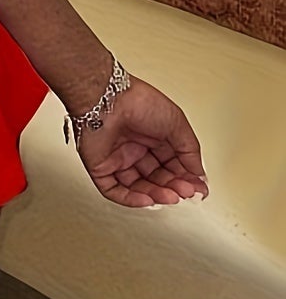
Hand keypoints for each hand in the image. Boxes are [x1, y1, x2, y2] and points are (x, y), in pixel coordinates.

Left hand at [73, 76, 209, 207]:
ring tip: (171, 196)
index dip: (185, 177)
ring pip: (138, 187)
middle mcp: (135, 148)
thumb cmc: (137, 101)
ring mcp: (117, 158)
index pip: (172, 164)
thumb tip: (199, 173)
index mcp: (152, 136)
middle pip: (157, 177)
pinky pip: (114, 190)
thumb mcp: (177, 124)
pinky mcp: (100, 167)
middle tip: (186, 192)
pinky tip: (148, 200)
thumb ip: (190, 151)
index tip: (198, 187)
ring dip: (156, 195)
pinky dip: (131, 199)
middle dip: (173, 187)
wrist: (108, 99)